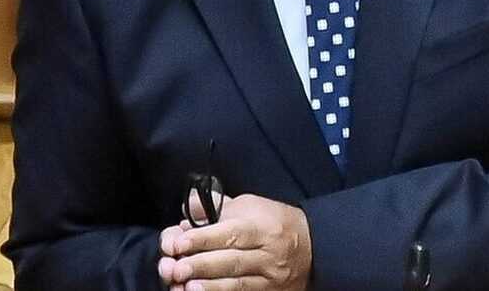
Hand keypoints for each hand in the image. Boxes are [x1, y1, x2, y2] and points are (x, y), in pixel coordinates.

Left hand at [158, 193, 311, 290]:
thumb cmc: (274, 223)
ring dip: (210, 287)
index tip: (179, 242)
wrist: (313, 247)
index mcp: (262, 226)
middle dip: (201, 265)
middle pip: (232, 261)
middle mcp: (268, 254)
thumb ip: (219, 206)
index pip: (231, 232)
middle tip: (175, 268)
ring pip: (238, 284)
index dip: (203, 238)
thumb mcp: (251, 205)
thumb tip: (190, 205)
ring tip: (185, 287)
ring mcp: (270, 278)